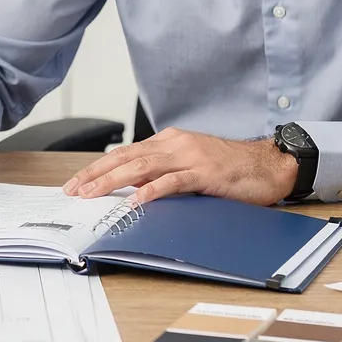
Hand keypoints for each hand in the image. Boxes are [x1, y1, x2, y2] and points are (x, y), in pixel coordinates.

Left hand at [62, 128, 297, 205]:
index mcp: (169, 142)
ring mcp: (190, 157)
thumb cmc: (230, 169)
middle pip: (126, 158)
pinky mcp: (205, 172)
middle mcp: (175, 144)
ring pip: (142, 167)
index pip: (124, 153)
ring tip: (92, 194)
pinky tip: (136, 199)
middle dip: (95, 175)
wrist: (269, 164)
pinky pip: (174, 181)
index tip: (76, 183)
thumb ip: (163, 173)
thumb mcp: (190, 166)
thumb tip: (132, 187)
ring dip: (113, 181)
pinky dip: (152, 190)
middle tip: (73, 190)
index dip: (97, 168)